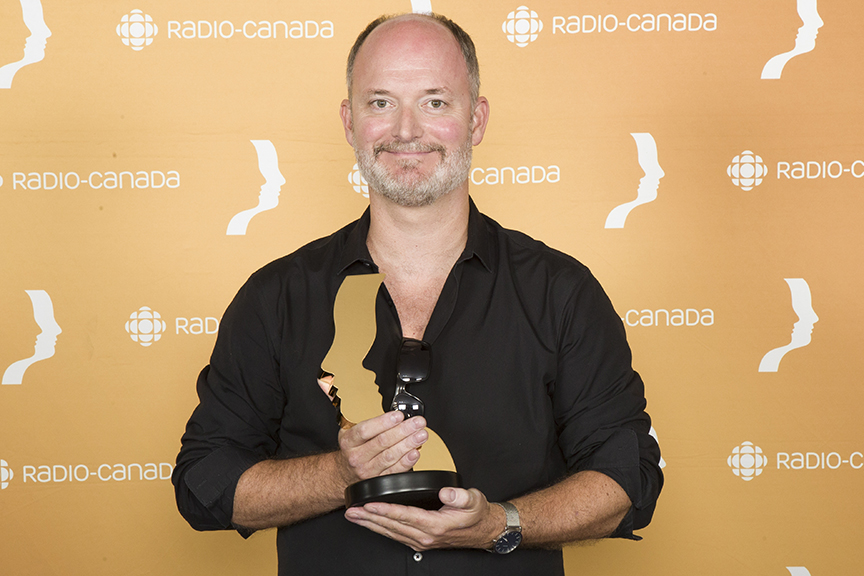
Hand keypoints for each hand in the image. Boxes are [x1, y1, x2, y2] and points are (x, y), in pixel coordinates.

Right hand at [337, 410, 428, 484]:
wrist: (344, 474)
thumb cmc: (353, 449)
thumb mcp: (352, 433)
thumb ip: (371, 425)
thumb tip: (397, 416)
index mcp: (349, 441)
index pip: (365, 430)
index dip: (383, 422)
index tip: (399, 415)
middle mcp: (356, 457)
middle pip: (382, 442)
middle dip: (403, 430)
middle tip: (417, 423)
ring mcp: (367, 471)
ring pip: (390, 456)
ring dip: (408, 444)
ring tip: (421, 435)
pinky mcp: (378, 482)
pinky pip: (395, 471)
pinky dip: (406, 461)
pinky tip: (415, 452)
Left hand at [343, 487, 501, 550]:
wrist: (484, 531)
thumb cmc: (477, 514)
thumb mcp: (473, 500)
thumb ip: (459, 496)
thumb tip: (445, 492)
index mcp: (435, 525)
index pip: (404, 516)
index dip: (385, 510)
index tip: (369, 505)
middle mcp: (425, 536)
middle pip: (391, 526)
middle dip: (369, 518)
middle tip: (351, 511)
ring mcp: (421, 541)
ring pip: (390, 532)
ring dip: (371, 525)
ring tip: (355, 516)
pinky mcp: (420, 541)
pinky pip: (396, 535)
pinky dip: (381, 528)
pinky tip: (372, 523)